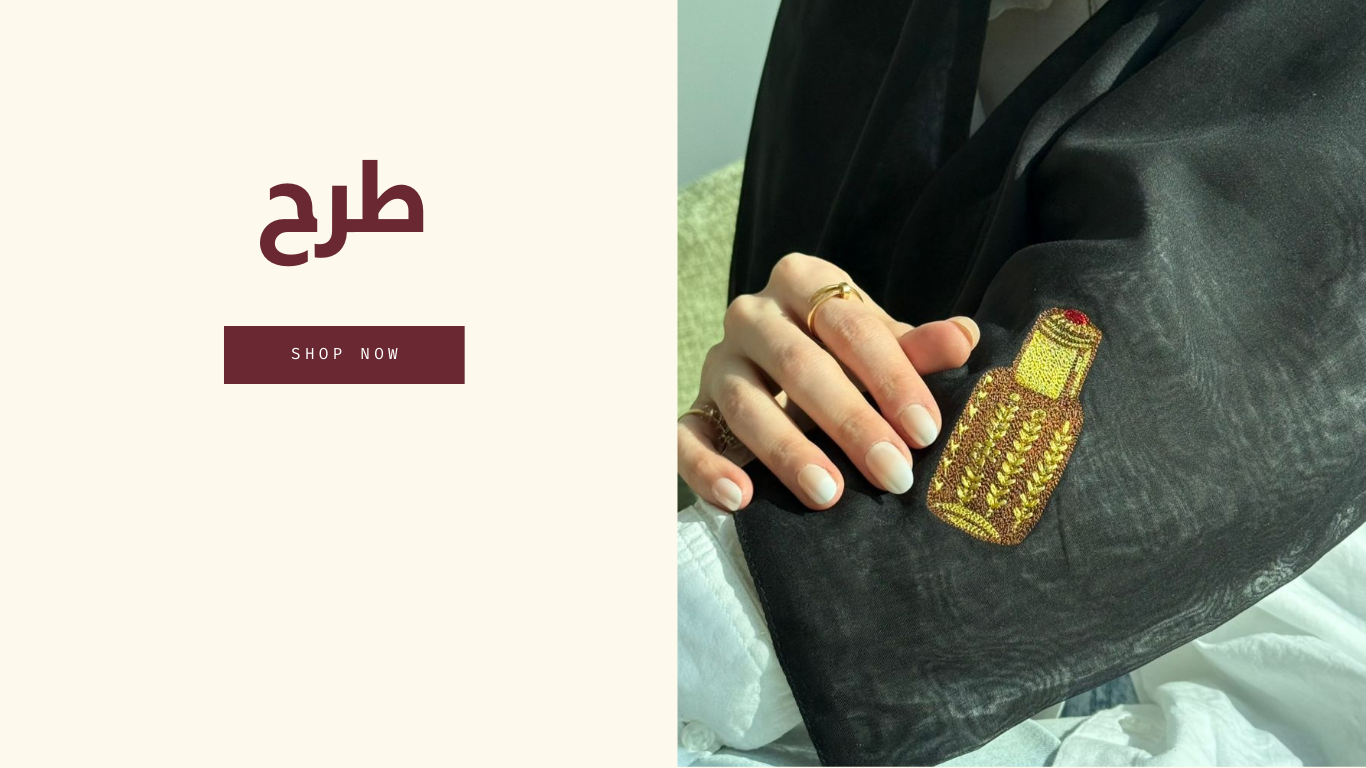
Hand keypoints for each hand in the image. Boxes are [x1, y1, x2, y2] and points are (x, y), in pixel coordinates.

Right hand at [678, 253, 979, 511]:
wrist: (788, 376)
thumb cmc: (847, 358)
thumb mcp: (884, 349)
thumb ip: (917, 348)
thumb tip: (964, 338)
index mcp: (803, 282)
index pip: (848, 324)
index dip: (890, 377)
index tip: (925, 430)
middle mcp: (751, 314)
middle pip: (798, 364)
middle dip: (849, 422)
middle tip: (893, 474)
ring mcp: (717, 362)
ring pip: (745, 403)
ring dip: (786, 451)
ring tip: (829, 494)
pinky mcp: (694, 408)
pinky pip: (685, 436)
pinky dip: (707, 468)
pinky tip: (739, 499)